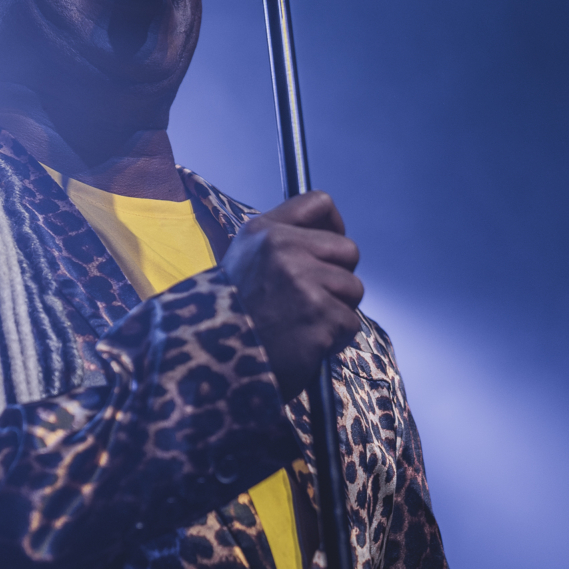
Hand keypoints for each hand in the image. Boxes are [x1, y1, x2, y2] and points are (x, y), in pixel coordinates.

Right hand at [221, 191, 362, 398]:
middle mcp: (283, 249)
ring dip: (336, 311)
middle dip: (338, 279)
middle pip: (348, 251)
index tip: (329, 250)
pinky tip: (305, 344)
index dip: (334, 227)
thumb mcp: (245, 261)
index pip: (318, 203)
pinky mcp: (319, 313)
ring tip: (301, 324)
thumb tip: (333, 234)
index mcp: (264, 231)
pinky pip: (351, 322)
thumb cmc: (235, 318)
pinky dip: (335, 339)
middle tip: (307, 302)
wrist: (215, 365)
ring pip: (353, 288)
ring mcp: (302, 280)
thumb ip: (283, 241)